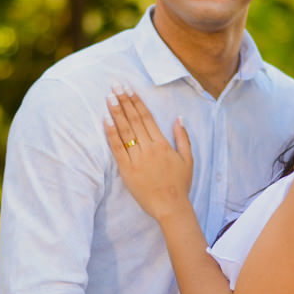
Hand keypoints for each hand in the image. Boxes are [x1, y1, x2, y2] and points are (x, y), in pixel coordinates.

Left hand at [104, 87, 193, 221]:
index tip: (129, 89)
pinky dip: (111, 134)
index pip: (147, 117)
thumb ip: (183, 137)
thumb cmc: (180, 184)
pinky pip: (117, 148)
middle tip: (115, 86)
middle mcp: (149, 148)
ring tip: (109, 97)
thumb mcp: (188, 159)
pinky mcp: (127, 170)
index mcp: (163, 144)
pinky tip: (105, 120)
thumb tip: (178, 118)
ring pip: (125, 131)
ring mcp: (137, 159)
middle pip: (134, 120)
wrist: (170, 206)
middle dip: (124, 101)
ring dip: (116, 112)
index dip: (137, 102)